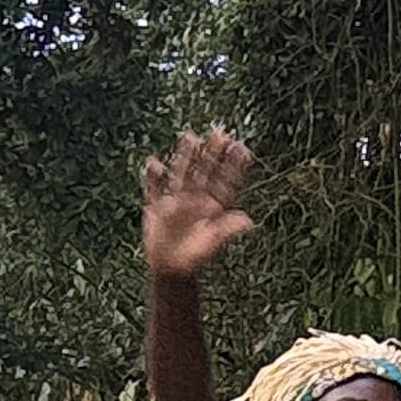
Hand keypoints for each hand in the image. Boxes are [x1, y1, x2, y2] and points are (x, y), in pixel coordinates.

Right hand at [141, 127, 254, 279]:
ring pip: (181, 173)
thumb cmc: (195, 257)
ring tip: (189, 136)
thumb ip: (228, 230)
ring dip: (185, 156)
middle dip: (211, 153)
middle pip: (204, 170)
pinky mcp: (157, 207)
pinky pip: (154, 189)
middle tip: (219, 133)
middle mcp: (196, 198)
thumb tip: (249, 221)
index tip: (241, 147)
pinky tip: (152, 163)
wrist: (171, 268)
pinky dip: (152, 178)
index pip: (224, 180)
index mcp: (213, 206)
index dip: (233, 164)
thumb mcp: (213, 243)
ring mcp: (176, 200)